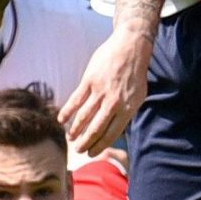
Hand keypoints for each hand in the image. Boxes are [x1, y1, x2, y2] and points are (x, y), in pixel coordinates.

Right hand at [58, 29, 152, 155]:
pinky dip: (67, 112)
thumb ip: (127, 111)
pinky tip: (61, 120)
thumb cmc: (135, 72)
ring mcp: (100, 91)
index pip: (111, 133)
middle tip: (78, 150)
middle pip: (95, 129)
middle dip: (84, 143)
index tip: (91, 153)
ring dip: (75, 130)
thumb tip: (115, 129)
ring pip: (83, 117)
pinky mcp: (89, 81)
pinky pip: (75, 101)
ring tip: (70, 137)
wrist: (130, 46)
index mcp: (128, 107)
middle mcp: (114, 102)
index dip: (99, 145)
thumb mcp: (139, 95)